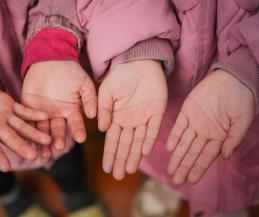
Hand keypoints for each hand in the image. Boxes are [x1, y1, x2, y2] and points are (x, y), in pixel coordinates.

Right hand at [0, 80, 50, 170]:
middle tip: (34, 156)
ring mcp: (4, 117)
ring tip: (48, 139)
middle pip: (12, 139)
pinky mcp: (9, 105)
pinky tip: (45, 116)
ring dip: (35, 133)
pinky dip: (34, 113)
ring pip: (22, 127)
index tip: (6, 168)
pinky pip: (24, 110)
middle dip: (23, 147)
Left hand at [22, 61, 96, 157]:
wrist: (50, 59)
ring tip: (43, 153)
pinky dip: (25, 129)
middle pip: (57, 130)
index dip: (78, 130)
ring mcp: (42, 113)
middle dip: (58, 139)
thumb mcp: (84, 84)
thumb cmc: (70, 71)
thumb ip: (89, 99)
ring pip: (42, 130)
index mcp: (71, 111)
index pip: (76, 123)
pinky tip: (25, 139)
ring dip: (42, 141)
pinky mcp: (27, 108)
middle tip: (58, 148)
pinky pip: (26, 119)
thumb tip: (93, 115)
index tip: (82, 139)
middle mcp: (57, 115)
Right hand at [98, 60, 167, 179]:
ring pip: (139, 141)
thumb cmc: (120, 76)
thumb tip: (102, 129)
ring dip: (134, 155)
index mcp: (117, 117)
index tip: (107, 168)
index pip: (112, 140)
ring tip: (130, 170)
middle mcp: (130, 121)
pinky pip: (153, 128)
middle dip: (121, 160)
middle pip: (125, 144)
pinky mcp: (157, 111)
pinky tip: (144, 151)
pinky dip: (149, 139)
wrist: (138, 61)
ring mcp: (144, 117)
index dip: (110, 154)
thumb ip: (103, 110)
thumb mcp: (106, 92)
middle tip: (118, 176)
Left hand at [166, 70, 254, 184]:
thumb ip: (234, 139)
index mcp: (219, 137)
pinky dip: (174, 136)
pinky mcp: (187, 111)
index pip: (206, 156)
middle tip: (176, 180)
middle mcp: (205, 132)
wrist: (233, 79)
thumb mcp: (242, 121)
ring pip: (184, 142)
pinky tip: (170, 148)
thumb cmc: (242, 100)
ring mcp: (195, 122)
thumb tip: (225, 157)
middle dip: (184, 166)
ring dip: (177, 156)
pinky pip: (179, 126)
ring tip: (170, 170)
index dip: (198, 168)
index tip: (191, 180)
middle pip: (192, 152)